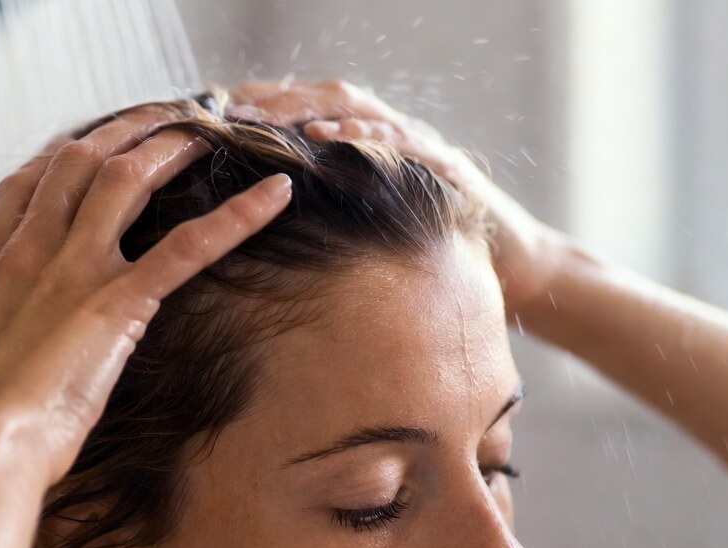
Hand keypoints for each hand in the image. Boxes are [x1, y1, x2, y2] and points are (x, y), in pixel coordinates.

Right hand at [0, 107, 292, 489]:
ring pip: (126, 180)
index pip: (24, 184)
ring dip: (172, 147)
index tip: (90, 141)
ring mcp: (72, 272)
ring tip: (211, 131)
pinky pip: (187, 246)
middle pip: (77, 160)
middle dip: (123, 130)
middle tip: (162, 117)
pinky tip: (275, 194)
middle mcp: (26, 252)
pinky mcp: (116, 304)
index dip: (62, 154)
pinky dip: (238, 216)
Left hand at [228, 78, 568, 314]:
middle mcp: (392, 134)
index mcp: (369, 147)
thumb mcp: (374, 233)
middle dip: (272, 99)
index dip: (261, 107)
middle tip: (224, 108)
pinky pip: (402, 142)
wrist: (515, 268)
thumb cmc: (437, 254)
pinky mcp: (447, 165)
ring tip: (261, 114)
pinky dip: (364, 134)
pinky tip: (329, 135)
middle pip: (323, 98)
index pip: (307, 112)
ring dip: (306, 108)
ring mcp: (420, 144)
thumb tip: (269, 229)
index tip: (212, 114)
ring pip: (357, 108)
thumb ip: (333, 218)